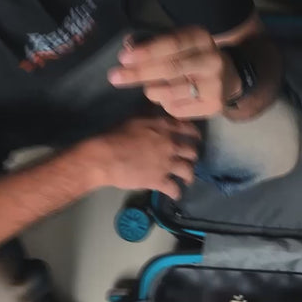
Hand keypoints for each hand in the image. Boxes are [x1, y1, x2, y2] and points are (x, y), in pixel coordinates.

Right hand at [84, 116, 200, 199]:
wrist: (106, 157)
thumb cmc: (116, 134)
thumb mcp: (135, 118)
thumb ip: (150, 114)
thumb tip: (157, 106)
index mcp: (165, 127)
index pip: (188, 128)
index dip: (194, 134)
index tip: (196, 137)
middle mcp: (171, 144)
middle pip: (191, 150)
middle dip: (192, 155)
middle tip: (190, 159)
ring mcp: (167, 163)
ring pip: (188, 170)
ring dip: (189, 176)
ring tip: (187, 179)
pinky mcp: (160, 181)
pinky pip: (174, 189)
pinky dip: (176, 193)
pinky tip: (175, 194)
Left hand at [107, 28, 241, 118]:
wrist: (227, 77)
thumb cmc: (190, 56)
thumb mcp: (175, 43)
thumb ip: (150, 43)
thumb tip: (127, 46)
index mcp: (200, 38)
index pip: (172, 43)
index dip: (146, 51)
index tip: (123, 58)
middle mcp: (211, 60)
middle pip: (170, 68)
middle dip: (139, 73)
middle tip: (114, 77)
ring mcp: (215, 85)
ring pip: (170, 92)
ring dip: (151, 91)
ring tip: (149, 88)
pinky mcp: (214, 106)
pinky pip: (177, 109)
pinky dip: (165, 104)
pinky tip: (168, 98)